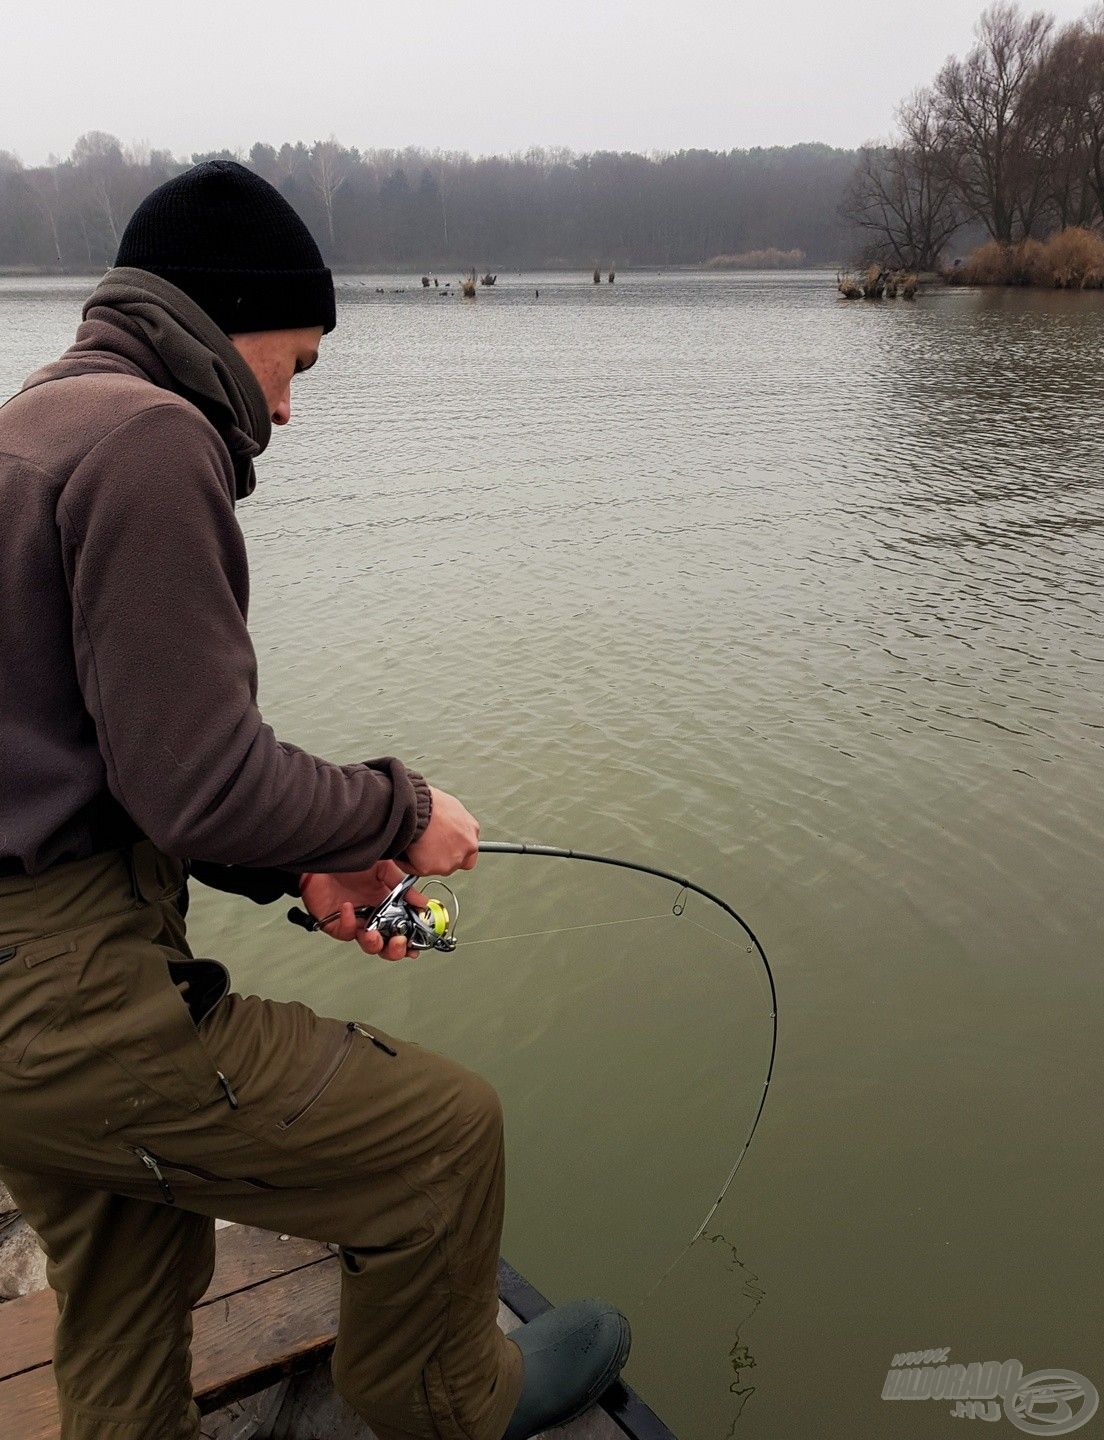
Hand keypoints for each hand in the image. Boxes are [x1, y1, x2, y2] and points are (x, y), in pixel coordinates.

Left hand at [299, 862, 427, 960]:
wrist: (323, 854)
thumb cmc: (349, 859)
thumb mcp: (383, 868)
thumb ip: (403, 887)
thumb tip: (423, 902)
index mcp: (385, 905)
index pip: (401, 929)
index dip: (410, 940)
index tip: (416, 944)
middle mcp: (371, 916)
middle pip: (387, 944)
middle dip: (395, 950)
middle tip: (398, 943)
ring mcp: (354, 921)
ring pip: (367, 945)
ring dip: (374, 944)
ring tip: (374, 934)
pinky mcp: (335, 924)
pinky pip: (344, 932)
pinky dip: (348, 923)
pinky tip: (349, 908)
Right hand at [400, 786, 479, 876]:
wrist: (415, 806)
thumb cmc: (428, 802)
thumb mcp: (450, 807)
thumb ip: (453, 823)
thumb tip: (444, 827)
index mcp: (471, 830)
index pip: (469, 849)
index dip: (454, 849)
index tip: (444, 847)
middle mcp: (466, 847)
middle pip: (457, 862)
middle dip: (443, 858)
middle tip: (427, 848)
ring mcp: (450, 860)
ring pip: (437, 868)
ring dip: (426, 860)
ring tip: (414, 844)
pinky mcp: (431, 868)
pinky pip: (417, 869)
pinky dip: (409, 863)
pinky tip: (405, 848)